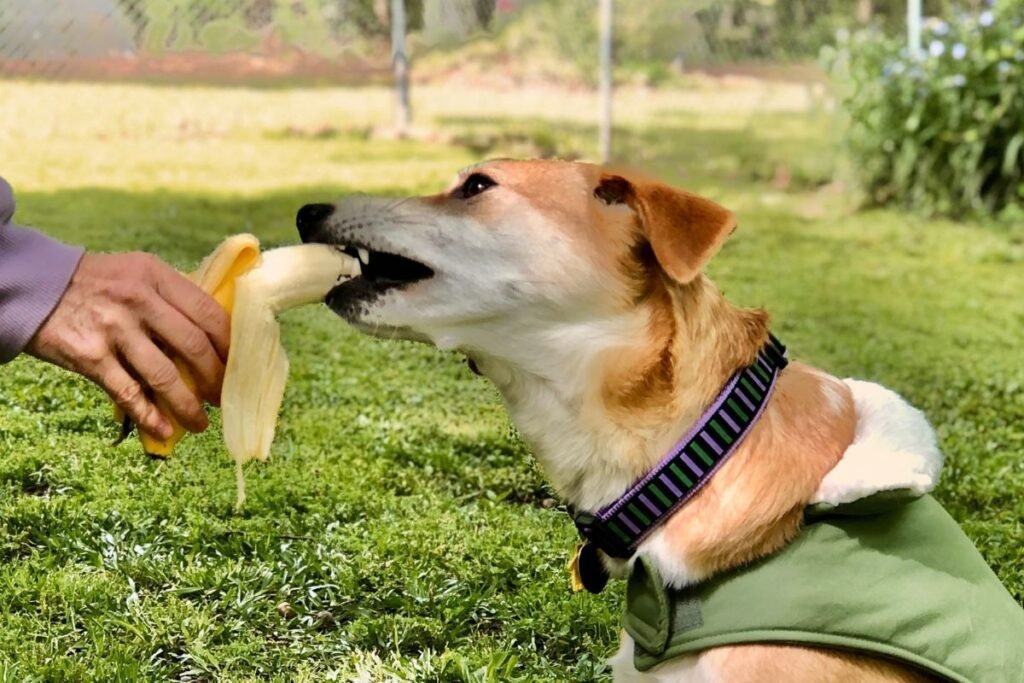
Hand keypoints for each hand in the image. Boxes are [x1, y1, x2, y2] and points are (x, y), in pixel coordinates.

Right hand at [27, 252, 230, 438]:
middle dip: (215, 378)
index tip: (239, 365)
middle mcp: (139, 300)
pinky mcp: (91, 357)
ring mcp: (114, 329)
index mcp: (156, 275)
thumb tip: (214, 336)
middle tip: (223, 397)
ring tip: (201, 422)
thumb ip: (172, 298)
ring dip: (188, 405)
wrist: (37, 288)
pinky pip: (128, 393)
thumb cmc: (99, 283)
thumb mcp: (138, 273)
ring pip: (165, 376)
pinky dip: (150, 417)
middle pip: (193, 346)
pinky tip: (165, 430)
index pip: (208, 313)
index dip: (229, 344)